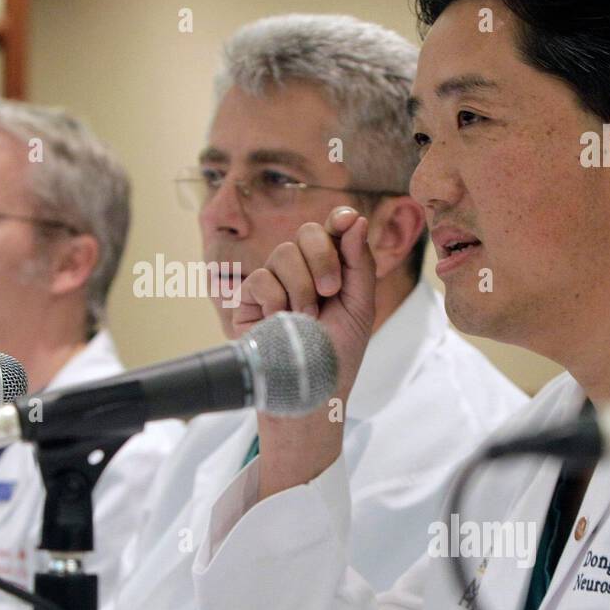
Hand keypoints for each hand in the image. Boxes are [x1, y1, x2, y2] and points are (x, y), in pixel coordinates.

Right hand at [235, 206, 376, 498]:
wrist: (308, 391)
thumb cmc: (337, 355)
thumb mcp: (359, 308)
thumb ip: (358, 263)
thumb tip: (355, 218)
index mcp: (334, 270)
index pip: (333, 229)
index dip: (339, 220)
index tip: (347, 220)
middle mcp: (304, 272)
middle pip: (308, 233)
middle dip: (323, 258)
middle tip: (331, 293)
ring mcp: (275, 284)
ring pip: (284, 254)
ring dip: (302, 288)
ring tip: (306, 319)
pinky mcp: (249, 300)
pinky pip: (261, 278)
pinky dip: (276, 300)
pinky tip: (281, 321)